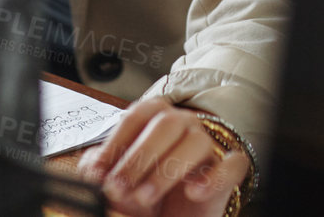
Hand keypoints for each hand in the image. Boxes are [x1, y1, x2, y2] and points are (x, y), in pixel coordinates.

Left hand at [77, 96, 249, 215]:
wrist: (179, 214)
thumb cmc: (150, 190)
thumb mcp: (121, 180)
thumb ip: (104, 170)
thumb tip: (91, 171)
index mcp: (155, 118)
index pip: (136, 117)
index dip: (115, 144)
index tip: (98, 173)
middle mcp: (184, 124)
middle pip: (165, 124)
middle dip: (137, 158)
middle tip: (117, 188)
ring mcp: (210, 144)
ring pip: (195, 142)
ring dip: (167, 170)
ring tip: (144, 197)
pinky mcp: (229, 169)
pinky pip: (232, 164)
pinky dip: (214, 177)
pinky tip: (193, 191)